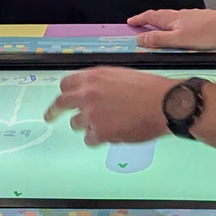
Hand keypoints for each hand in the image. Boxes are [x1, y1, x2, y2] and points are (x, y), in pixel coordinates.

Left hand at [48, 67, 174, 145]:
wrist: (165, 103)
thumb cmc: (150, 89)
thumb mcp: (121, 76)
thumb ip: (101, 83)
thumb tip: (91, 91)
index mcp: (94, 77)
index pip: (66, 84)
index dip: (65, 93)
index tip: (62, 98)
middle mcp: (88, 93)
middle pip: (61, 103)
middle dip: (54, 111)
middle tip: (50, 117)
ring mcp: (92, 114)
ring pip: (76, 124)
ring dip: (87, 125)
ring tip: (106, 124)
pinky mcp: (100, 132)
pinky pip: (90, 140)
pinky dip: (99, 138)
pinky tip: (113, 134)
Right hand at [129, 7, 215, 49]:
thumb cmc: (207, 33)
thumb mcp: (178, 40)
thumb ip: (159, 39)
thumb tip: (141, 38)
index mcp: (172, 19)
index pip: (150, 17)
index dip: (139, 19)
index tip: (131, 21)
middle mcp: (179, 16)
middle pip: (159, 16)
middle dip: (148, 20)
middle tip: (139, 24)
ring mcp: (190, 18)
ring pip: (170, 19)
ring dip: (161, 23)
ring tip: (156, 29)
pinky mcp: (199, 22)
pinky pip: (181, 23)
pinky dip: (174, 26)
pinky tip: (179, 32)